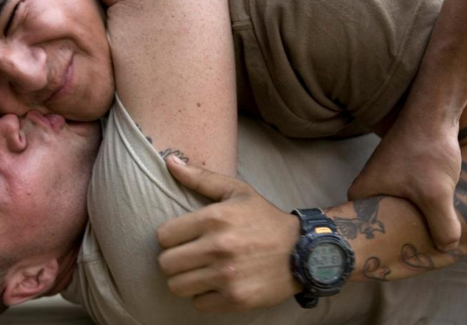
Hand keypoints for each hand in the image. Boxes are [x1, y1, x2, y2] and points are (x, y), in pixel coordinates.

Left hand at [156, 157, 300, 312]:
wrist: (304, 251)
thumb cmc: (264, 219)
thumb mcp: (236, 191)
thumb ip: (200, 177)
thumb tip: (169, 161)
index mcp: (213, 218)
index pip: (163, 236)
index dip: (170, 238)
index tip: (182, 238)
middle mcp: (217, 247)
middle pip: (165, 264)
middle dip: (173, 260)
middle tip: (187, 257)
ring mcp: (226, 276)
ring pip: (177, 286)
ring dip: (185, 280)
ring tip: (198, 272)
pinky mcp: (236, 299)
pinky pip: (199, 304)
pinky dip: (203, 297)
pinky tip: (214, 285)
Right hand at [348, 117, 461, 250]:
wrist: (433, 115)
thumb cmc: (425, 151)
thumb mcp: (436, 195)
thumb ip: (442, 226)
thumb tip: (448, 247)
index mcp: (360, 195)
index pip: (364, 232)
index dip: (382, 246)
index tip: (400, 259)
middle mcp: (366, 188)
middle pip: (383, 224)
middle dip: (402, 237)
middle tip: (420, 251)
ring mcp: (382, 180)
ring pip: (398, 211)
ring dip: (414, 222)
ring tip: (430, 236)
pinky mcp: (399, 174)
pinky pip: (407, 201)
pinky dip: (421, 209)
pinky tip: (436, 217)